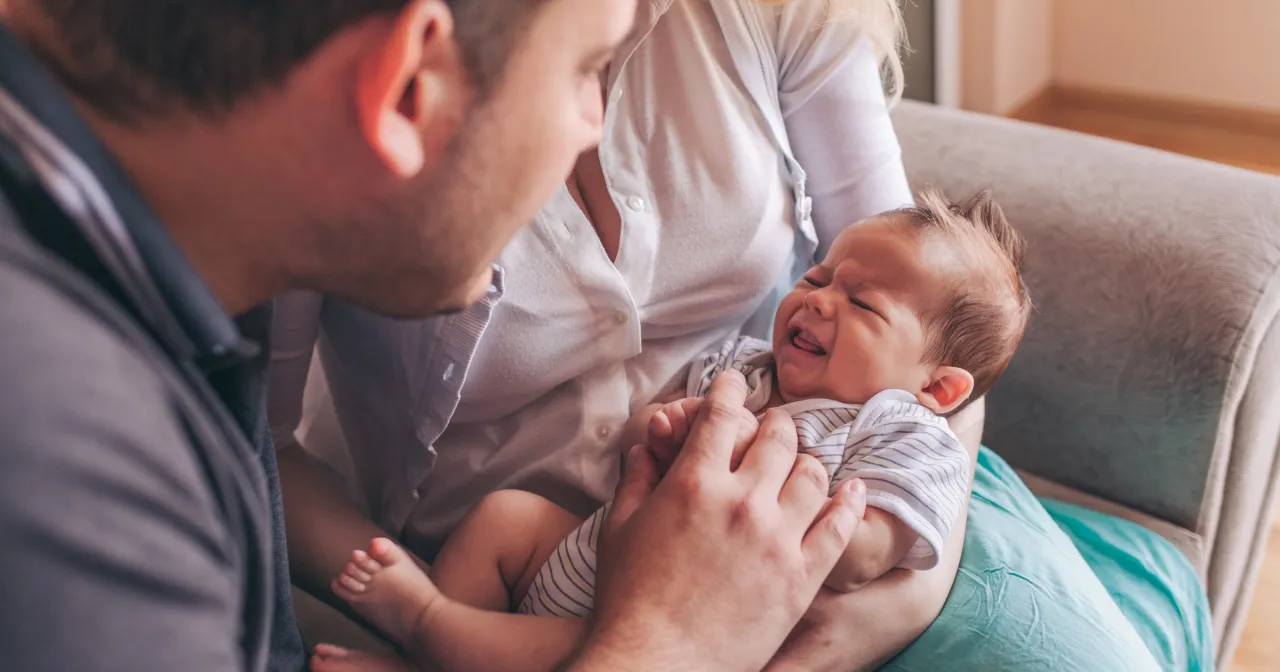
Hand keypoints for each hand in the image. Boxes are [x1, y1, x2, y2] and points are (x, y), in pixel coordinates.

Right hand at [572, 371, 866, 671]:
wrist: (657, 664)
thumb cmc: (629, 601)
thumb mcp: (619, 530)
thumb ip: (636, 480)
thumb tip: (644, 448)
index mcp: (694, 483)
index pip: (722, 415)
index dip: (729, 390)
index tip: (733, 381)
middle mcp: (742, 502)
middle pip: (776, 438)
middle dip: (773, 423)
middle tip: (770, 426)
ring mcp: (777, 539)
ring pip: (812, 475)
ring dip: (806, 460)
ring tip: (800, 462)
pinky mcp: (801, 577)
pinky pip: (839, 528)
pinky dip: (850, 502)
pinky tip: (853, 490)